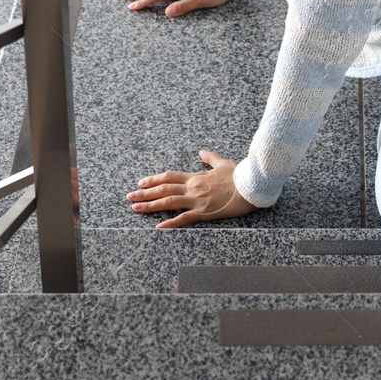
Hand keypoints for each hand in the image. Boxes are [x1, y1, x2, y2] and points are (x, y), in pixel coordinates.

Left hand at [126, 150, 259, 227]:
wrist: (251, 186)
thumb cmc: (239, 175)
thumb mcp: (223, 162)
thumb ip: (210, 158)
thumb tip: (201, 152)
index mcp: (196, 177)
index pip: (169, 177)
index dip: (153, 180)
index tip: (141, 183)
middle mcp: (193, 188)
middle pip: (163, 189)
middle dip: (144, 193)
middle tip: (129, 197)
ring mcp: (197, 201)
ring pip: (168, 202)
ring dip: (150, 206)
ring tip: (136, 208)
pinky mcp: (204, 212)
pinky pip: (184, 218)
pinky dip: (171, 223)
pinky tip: (159, 227)